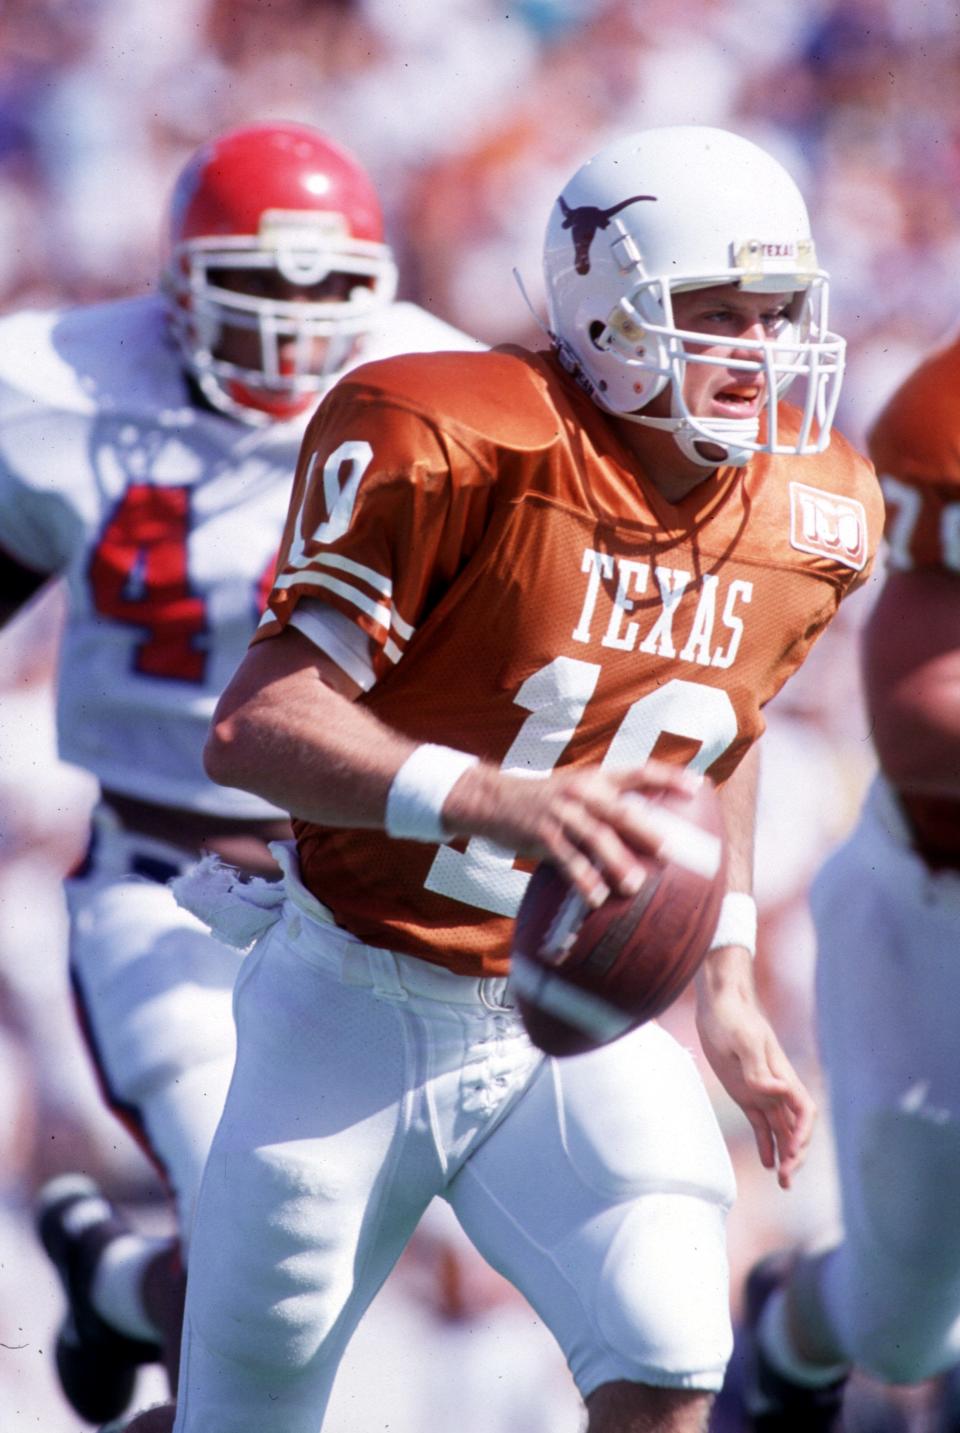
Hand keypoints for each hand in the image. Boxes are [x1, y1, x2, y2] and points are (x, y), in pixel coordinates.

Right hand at [445, 759, 702, 904]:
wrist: (495, 800)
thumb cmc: (546, 803)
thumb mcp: (576, 793)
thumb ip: (607, 807)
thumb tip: (650, 832)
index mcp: (597, 778)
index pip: (640, 772)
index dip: (669, 778)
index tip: (698, 786)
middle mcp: (582, 791)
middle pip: (621, 811)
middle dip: (646, 831)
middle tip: (670, 852)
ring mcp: (562, 812)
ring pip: (596, 838)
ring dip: (617, 862)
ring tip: (635, 885)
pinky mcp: (543, 833)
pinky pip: (568, 860)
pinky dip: (584, 879)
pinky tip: (597, 898)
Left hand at [695, 961, 815, 1189]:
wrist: (719, 1003)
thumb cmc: (732, 1017)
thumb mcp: (742, 1040)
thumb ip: (758, 1068)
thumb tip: (777, 1091)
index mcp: (781, 1075)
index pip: (804, 1111)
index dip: (803, 1134)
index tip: (793, 1152)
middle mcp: (776, 1087)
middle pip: (797, 1127)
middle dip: (797, 1154)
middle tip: (787, 1181)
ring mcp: (762, 1091)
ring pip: (782, 1130)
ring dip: (787, 1155)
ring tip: (784, 1183)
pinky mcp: (745, 1093)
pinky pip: (762, 1125)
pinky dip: (768, 1144)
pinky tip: (769, 1164)